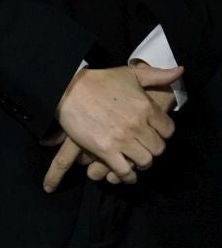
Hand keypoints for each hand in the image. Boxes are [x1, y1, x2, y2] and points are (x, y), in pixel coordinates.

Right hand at [54, 63, 180, 181]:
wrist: (67, 89)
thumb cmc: (99, 80)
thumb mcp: (130, 74)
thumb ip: (157, 74)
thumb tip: (179, 71)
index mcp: (146, 107)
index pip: (168, 130)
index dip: (163, 133)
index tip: (155, 133)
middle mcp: (137, 125)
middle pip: (158, 147)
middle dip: (153, 148)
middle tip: (145, 147)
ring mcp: (121, 139)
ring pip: (144, 160)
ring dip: (142, 162)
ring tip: (136, 160)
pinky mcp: (105, 150)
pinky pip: (124, 170)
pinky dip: (128, 176)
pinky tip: (128, 176)